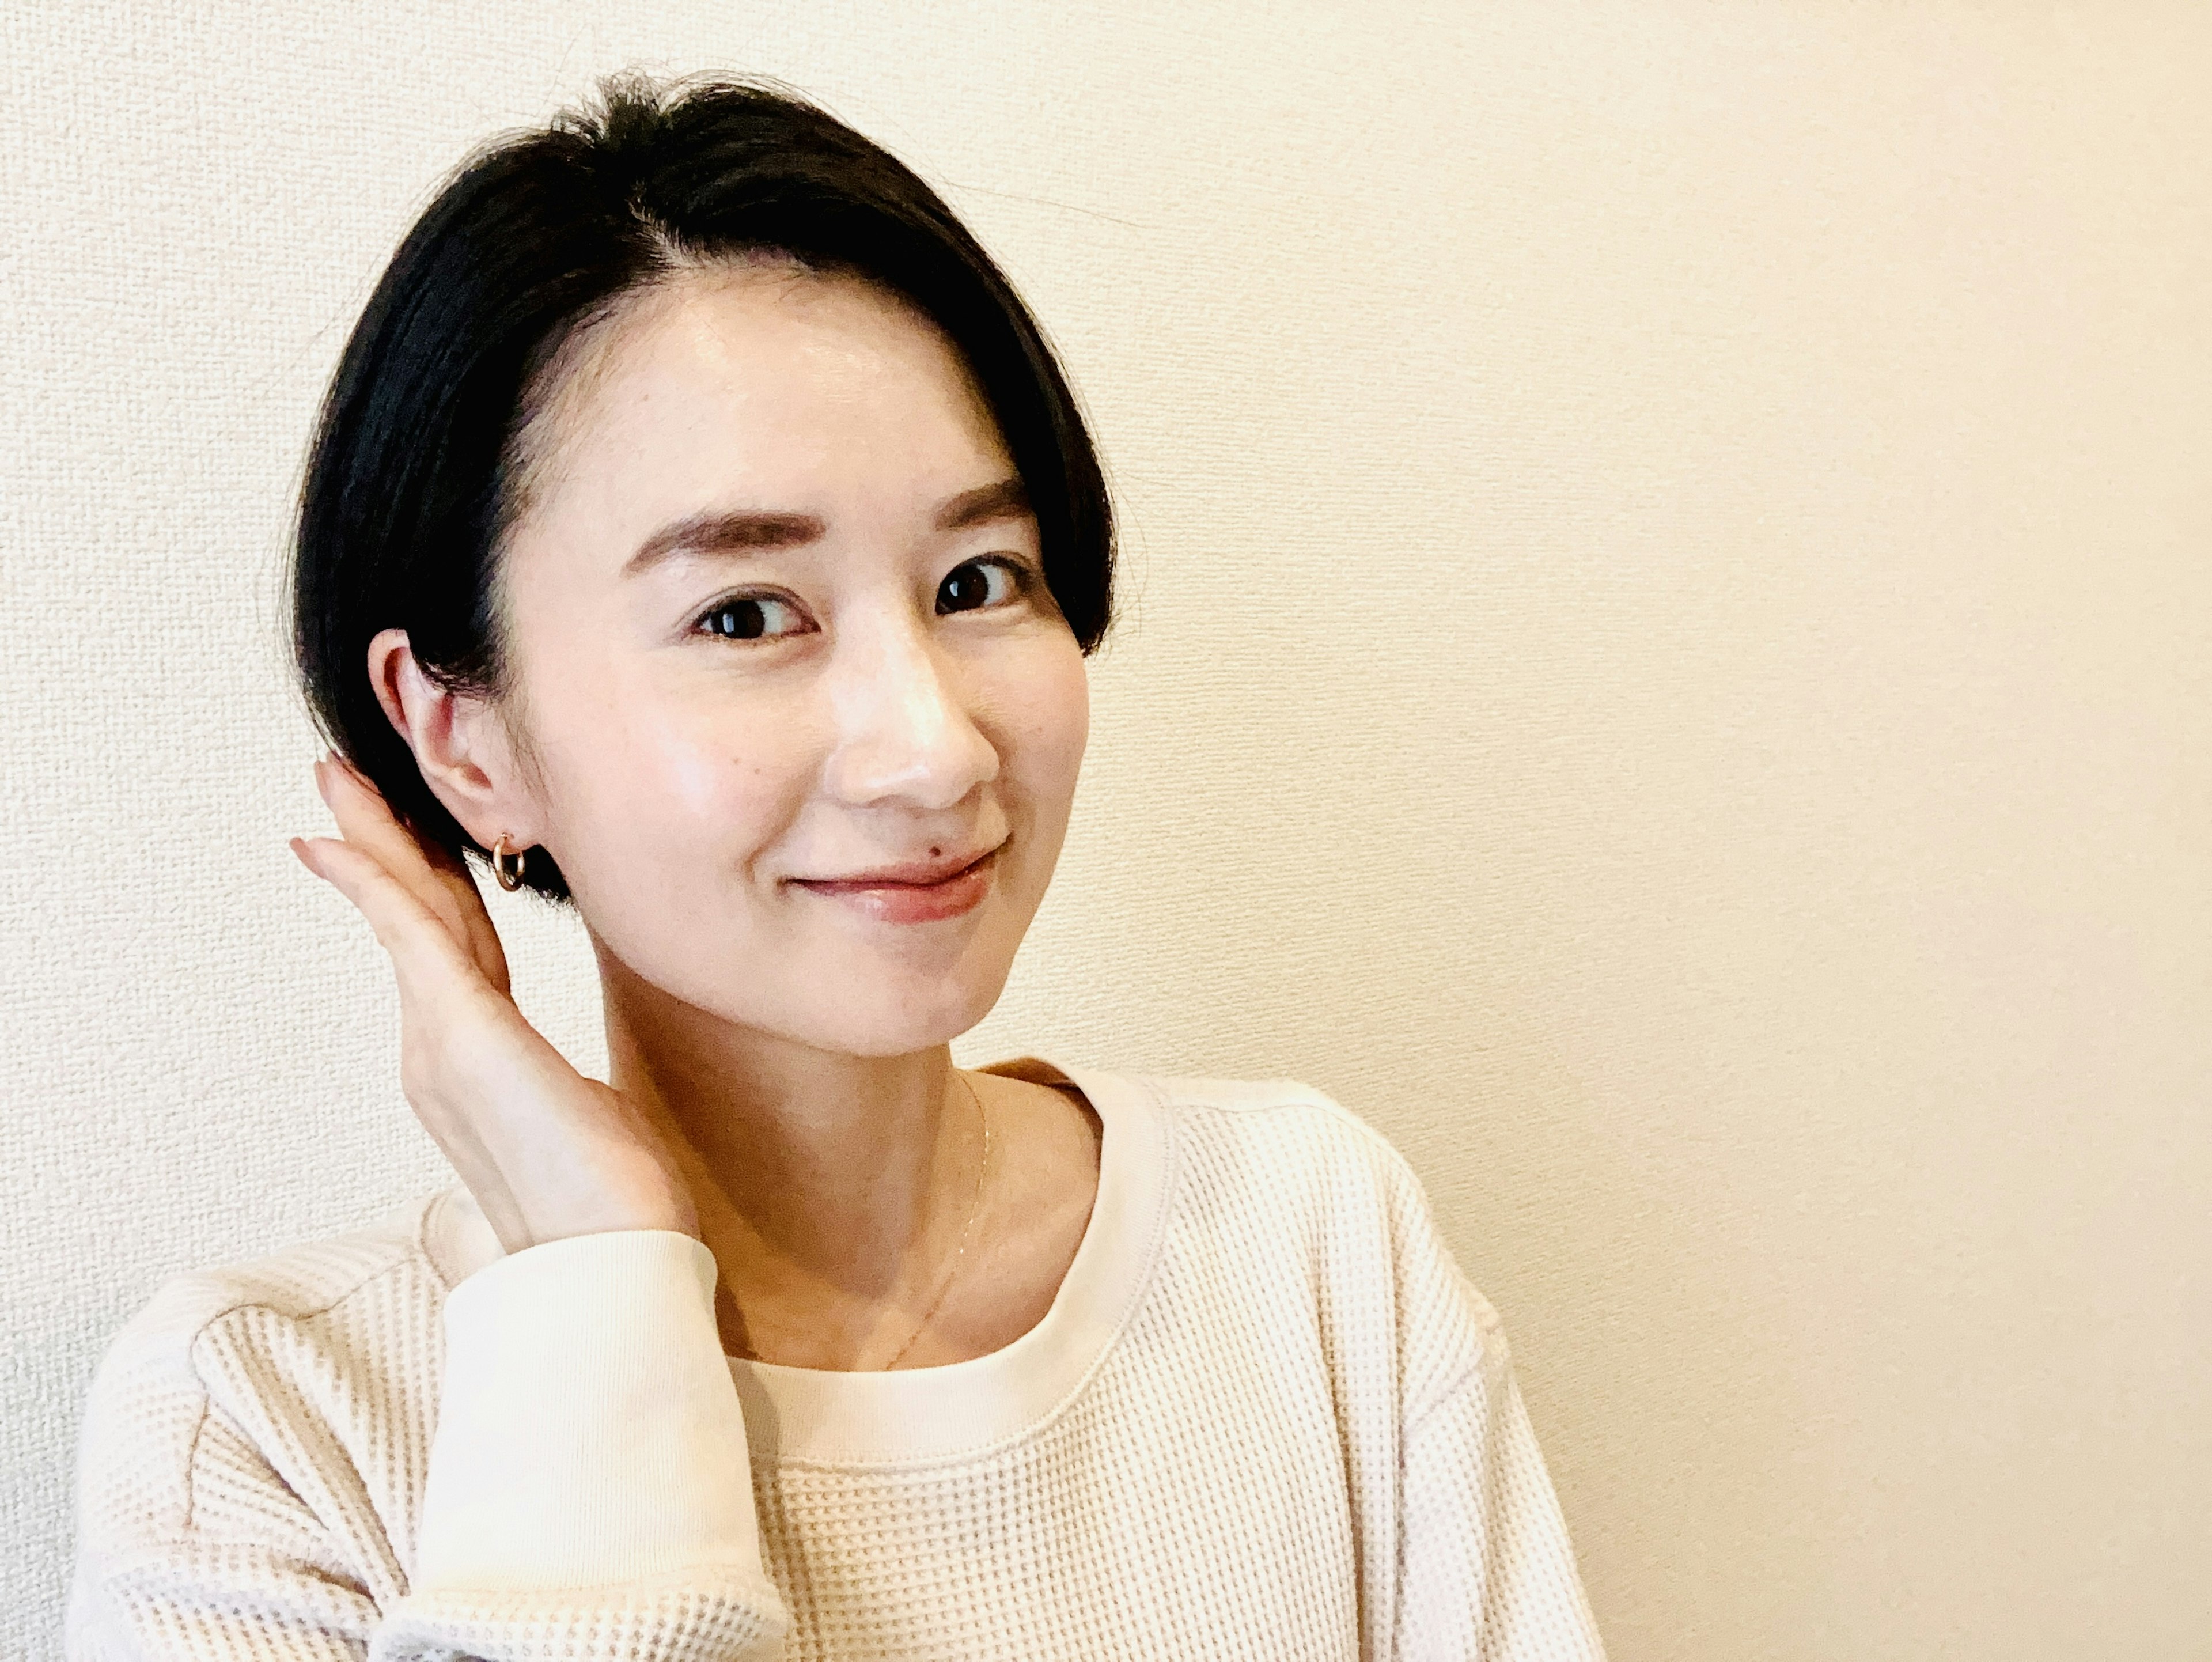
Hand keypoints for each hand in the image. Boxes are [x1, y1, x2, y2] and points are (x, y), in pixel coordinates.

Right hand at [290, 754, 699, 1254]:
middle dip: (382, 846)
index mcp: (478, 1065)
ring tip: (341, 786)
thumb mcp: (593, 1125)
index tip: (399, 842)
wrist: (610, 1263)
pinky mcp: (464, 1035)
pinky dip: (379, 885)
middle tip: (343, 784)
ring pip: (410, 917)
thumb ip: (571, 1098)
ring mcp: (445, 1044)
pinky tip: (348, 846)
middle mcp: (445, 1050)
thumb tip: (586, 1102)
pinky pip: (414, 938)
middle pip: (416, 922)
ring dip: (376, 844)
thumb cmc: (614, 1210)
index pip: (451, 952)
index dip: (424, 889)